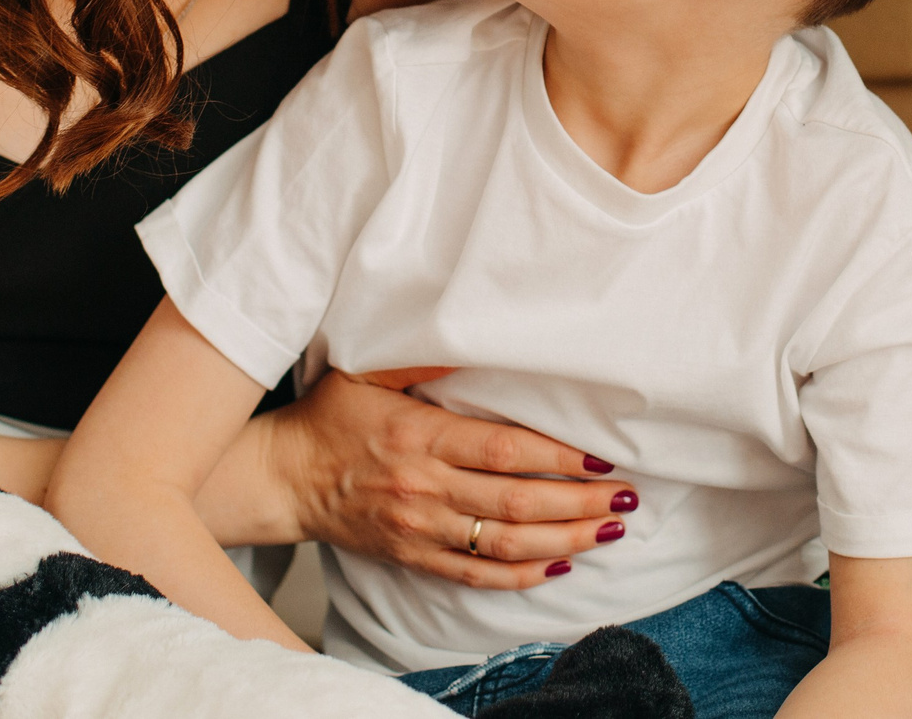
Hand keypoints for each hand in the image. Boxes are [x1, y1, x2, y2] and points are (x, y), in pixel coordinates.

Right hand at [266, 369, 633, 589]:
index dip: (557, 457)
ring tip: (610, 530)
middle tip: (625, 498)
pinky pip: (477, 575)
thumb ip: (420, 360)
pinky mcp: (415, 557)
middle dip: (579, 503)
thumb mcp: (366, 371)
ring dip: (566, 540)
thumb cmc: (331, 418)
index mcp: (420, 438)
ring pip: (506, 544)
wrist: (286, 478)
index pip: (503, 451)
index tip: (601, 457)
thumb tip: (469, 336)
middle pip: (516, 503)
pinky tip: (560, 565)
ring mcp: (421, 530)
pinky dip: (522, 575)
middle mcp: (425, 489)